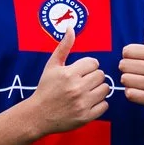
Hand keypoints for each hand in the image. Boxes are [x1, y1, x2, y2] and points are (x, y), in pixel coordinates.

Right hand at [25, 14, 111, 134]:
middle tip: (84, 82)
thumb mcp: (52, 66)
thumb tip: (71, 27)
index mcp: (69, 74)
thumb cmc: (46, 88)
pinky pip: (105, 105)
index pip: (94, 63)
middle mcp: (77, 88)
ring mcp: (82, 103)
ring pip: (105, 89)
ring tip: (87, 91)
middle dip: (94, 77)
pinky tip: (88, 102)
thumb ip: (64, 46)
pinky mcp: (86, 116)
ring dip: (98, 89)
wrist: (38, 115)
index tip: (81, 72)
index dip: (88, 66)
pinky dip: (99, 104)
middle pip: (101, 75)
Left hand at [117, 6, 143, 117]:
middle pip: (123, 65)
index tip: (138, 61)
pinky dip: (132, 94)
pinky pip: (129, 94)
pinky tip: (141, 92)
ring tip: (139, 83)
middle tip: (138, 73)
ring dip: (129, 83)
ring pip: (124, 80)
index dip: (129, 57)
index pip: (127, 51)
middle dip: (127, 70)